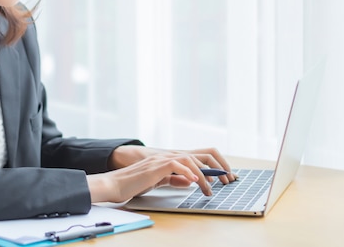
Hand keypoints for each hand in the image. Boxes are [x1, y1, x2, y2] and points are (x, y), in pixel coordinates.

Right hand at [108, 145, 236, 184]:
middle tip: (227, 180)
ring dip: (204, 174)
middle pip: (202, 154)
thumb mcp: (158, 180)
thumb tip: (189, 181)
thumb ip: (173, 179)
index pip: (199, 156)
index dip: (215, 165)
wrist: (116, 183)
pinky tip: (194, 181)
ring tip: (210, 188)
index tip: (225, 177)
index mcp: (172, 159)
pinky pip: (176, 165)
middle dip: (218, 167)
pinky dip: (188, 173)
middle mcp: (169, 156)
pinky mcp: (156, 166)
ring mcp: (163, 159)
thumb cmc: (134, 182)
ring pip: (191, 160)